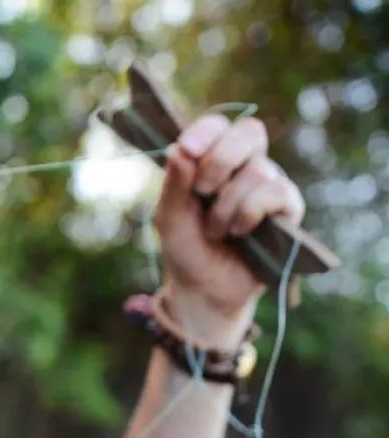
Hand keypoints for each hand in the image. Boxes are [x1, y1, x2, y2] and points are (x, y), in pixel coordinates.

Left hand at [153, 114, 304, 343]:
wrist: (205, 289)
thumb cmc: (186, 249)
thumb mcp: (170, 217)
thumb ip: (174, 184)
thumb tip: (177, 149)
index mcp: (211, 161)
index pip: (219, 126)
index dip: (206, 131)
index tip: (187, 149)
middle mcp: (243, 166)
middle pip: (250, 132)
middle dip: (221, 159)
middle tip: (202, 191)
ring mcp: (268, 185)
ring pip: (259, 170)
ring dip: (228, 204)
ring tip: (215, 230)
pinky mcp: (288, 209)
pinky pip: (277, 193)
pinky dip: (250, 212)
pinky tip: (238, 232)